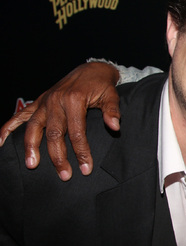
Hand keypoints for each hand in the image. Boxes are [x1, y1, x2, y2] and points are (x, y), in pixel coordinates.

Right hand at [0, 62, 120, 180]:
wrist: (90, 69)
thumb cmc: (101, 85)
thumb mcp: (112, 95)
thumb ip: (112, 111)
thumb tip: (115, 127)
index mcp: (74, 100)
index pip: (76, 132)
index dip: (81, 152)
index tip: (86, 168)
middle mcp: (56, 101)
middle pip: (54, 134)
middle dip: (58, 157)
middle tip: (64, 176)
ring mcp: (44, 102)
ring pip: (34, 127)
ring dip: (31, 147)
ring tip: (31, 164)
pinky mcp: (38, 102)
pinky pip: (19, 116)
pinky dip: (8, 128)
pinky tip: (1, 142)